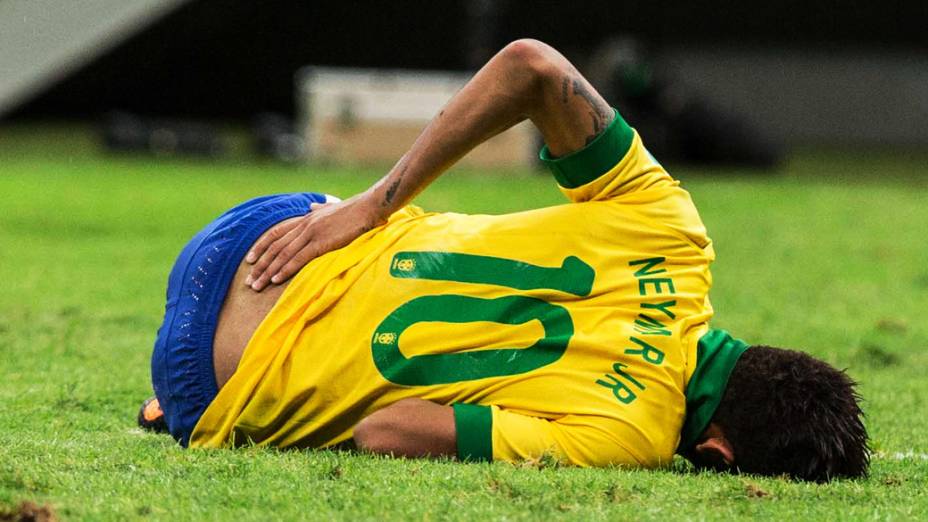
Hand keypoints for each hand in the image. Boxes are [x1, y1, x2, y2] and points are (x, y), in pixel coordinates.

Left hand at [244, 192, 386, 290]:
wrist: (370, 207)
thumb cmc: (356, 210)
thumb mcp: (332, 208)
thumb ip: (319, 208)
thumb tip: (311, 205)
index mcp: (306, 218)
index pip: (276, 234)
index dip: (261, 247)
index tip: (250, 260)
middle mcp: (304, 225)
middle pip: (275, 247)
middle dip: (260, 266)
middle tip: (249, 281)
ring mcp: (311, 234)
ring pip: (283, 255)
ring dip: (268, 272)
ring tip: (257, 285)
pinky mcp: (322, 243)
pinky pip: (298, 259)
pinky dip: (285, 270)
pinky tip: (276, 280)